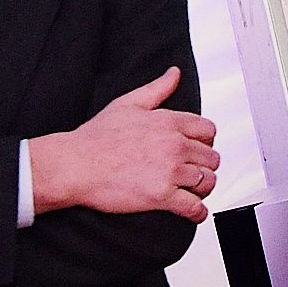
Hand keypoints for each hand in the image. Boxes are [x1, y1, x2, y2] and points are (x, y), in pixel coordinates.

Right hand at [29, 67, 219, 222]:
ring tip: (193, 190)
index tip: (198, 148)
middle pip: (211, 157)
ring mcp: (170, 171)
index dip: (205, 141)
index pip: (208, 131)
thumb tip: (174, 74)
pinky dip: (198, 212)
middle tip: (194, 171)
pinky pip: (193, 207)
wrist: (76, 164)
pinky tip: (195, 212)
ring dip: (202, 187)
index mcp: (169, 121)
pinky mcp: (162, 196)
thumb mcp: (129, 103)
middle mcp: (174, 144)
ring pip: (207, 181)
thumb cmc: (96, 137)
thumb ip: (158, 88)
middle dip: (204, 165)